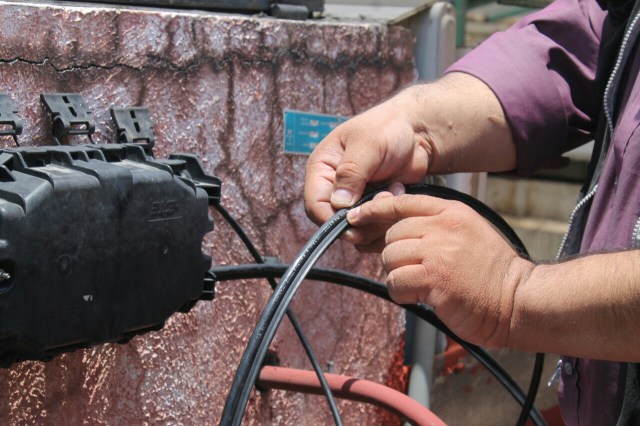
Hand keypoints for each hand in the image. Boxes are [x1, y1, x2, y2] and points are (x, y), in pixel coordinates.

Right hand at [303, 93, 433, 242]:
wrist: (416, 132)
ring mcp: (354, 198)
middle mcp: (333, 186)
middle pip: (336, 222)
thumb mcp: (367, 145)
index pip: (315, 205)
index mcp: (321, 168)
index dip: (330, 220)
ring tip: (393, 189)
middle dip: (361, 217)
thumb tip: (339, 204)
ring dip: (377, 215)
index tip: (354, 222)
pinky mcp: (372, 205)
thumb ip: (351, 173)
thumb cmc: (388, 129)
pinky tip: (398, 189)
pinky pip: (375, 224)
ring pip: (358, 226)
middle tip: (383, 198)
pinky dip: (389, 213)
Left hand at [347, 194, 533, 347]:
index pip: (402, 202)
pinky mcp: (435, 279)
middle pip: (391, 233)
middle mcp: (444, 226)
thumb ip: (433, 225)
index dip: (374, 210)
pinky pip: (395, 281)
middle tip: (410, 269)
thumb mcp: (467, 232)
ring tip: (420, 283)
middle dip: (393, 254)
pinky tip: (419, 295)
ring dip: (398, 274)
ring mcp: (439, 252)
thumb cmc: (490, 272)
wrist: (519, 300)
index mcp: (451, 211)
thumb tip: (390, 225)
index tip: (357, 217)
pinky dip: (401, 292)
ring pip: (390, 257)